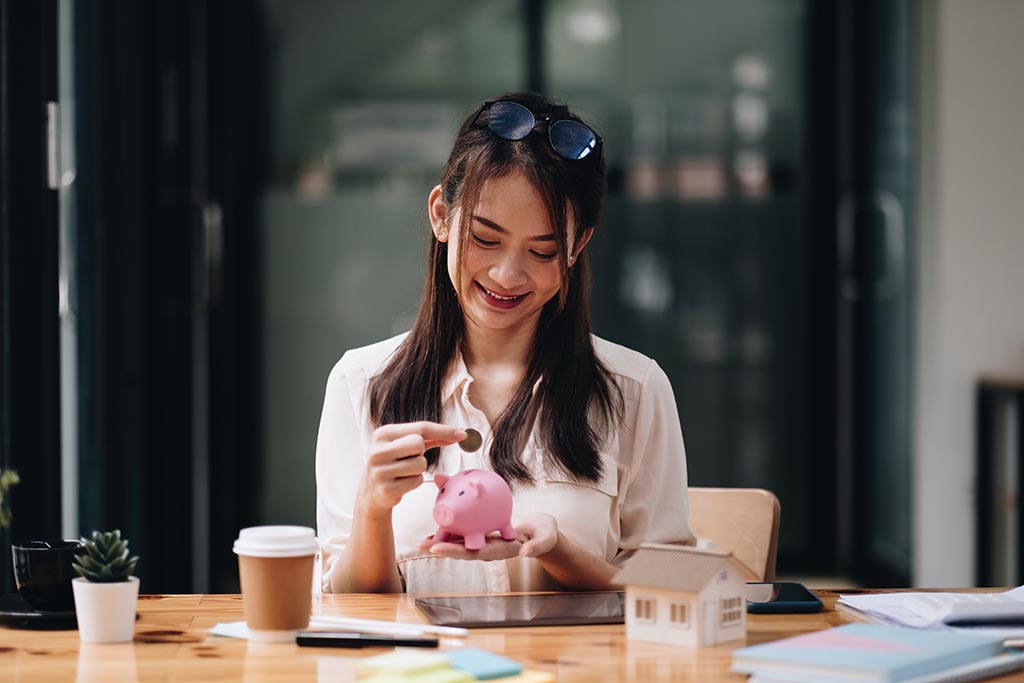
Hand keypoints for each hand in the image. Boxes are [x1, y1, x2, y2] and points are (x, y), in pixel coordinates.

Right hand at [358, 422, 465, 516]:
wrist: (372, 491)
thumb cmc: (393, 463)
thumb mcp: (404, 445)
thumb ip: (430, 437)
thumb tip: (457, 434)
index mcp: (383, 434)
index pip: (420, 428)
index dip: (443, 430)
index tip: (461, 434)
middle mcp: (378, 451)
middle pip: (419, 444)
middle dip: (421, 452)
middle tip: (410, 458)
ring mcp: (380, 471)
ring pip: (420, 464)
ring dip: (418, 469)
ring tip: (404, 472)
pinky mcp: (386, 489)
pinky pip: (417, 481)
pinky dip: (414, 482)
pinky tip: (402, 482)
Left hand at [417, 514, 558, 561]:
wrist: (542, 533)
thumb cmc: (544, 534)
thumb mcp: (545, 538)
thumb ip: (537, 546)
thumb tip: (525, 554)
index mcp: (501, 550)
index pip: (475, 552)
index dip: (456, 551)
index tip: (439, 549)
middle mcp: (489, 548)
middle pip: (462, 550)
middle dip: (442, 549)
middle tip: (422, 546)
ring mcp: (486, 542)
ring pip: (461, 543)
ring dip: (441, 542)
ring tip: (421, 542)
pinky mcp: (485, 533)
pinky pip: (466, 531)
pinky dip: (452, 528)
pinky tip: (438, 524)